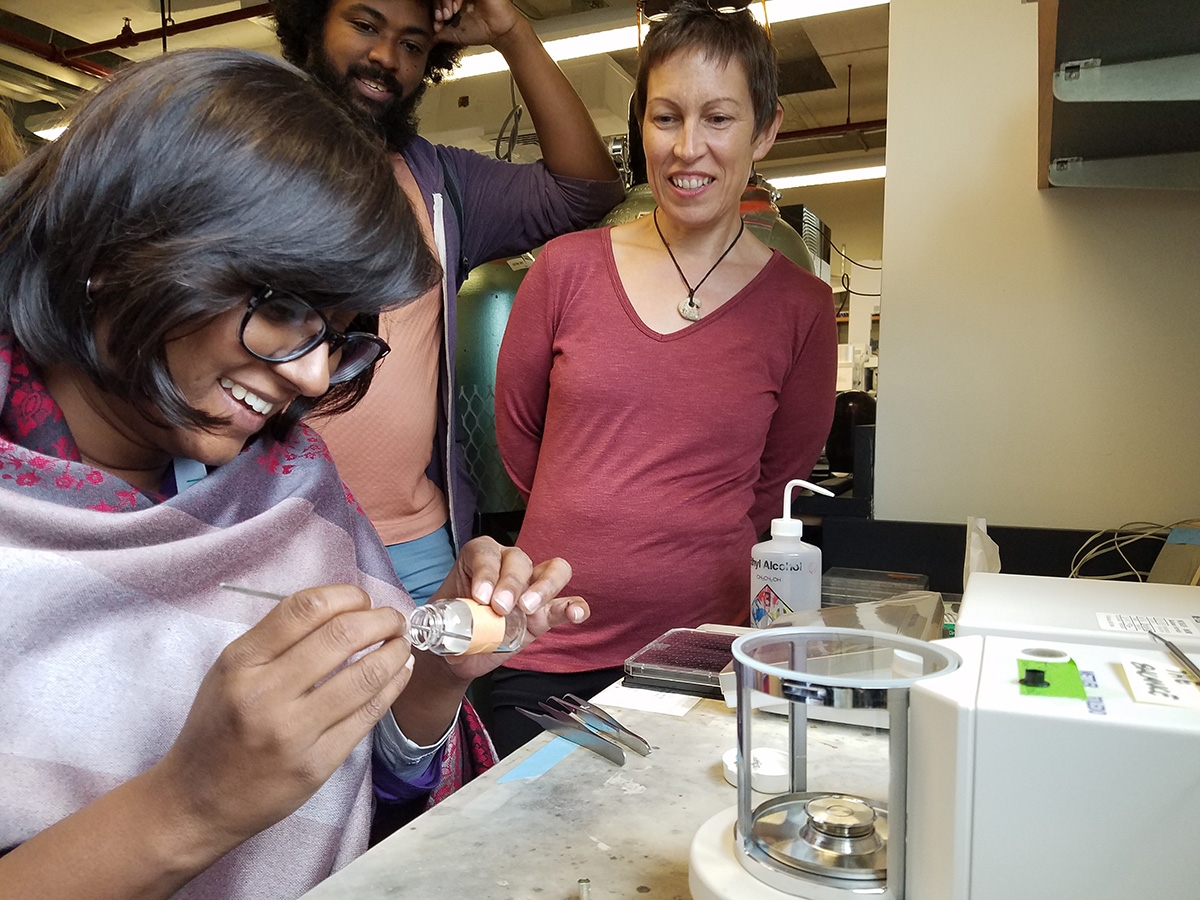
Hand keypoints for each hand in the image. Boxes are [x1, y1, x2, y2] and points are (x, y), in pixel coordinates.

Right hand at [155, 585, 411, 850]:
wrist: (196, 802)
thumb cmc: (217, 728)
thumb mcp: (229, 672)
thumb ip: (278, 640)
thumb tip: (343, 610)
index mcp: (240, 662)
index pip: (304, 609)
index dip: (346, 596)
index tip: (362, 600)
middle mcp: (265, 694)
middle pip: (342, 636)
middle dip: (381, 620)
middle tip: (394, 619)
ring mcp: (293, 733)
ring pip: (364, 676)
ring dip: (395, 651)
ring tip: (402, 643)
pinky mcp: (316, 765)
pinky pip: (367, 716)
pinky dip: (393, 687)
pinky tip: (400, 673)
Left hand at [429, 0, 522, 49]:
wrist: (500, 33)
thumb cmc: (481, 30)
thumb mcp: (453, 33)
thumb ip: (439, 33)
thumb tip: (425, 39)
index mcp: (455, 0)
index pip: (438, 0)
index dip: (435, 10)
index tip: (437, 24)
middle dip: (438, 6)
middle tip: (441, 19)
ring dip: (445, 2)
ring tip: (448, 16)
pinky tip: (457, 8)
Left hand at [431, 537, 588, 679]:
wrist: (459, 653)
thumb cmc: (452, 627)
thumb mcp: (443, 620)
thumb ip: (448, 622)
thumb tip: (450, 634)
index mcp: (479, 559)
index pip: (487, 552)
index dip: (486, 571)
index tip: (479, 597)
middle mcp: (508, 567)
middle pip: (520, 559)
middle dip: (511, 582)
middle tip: (500, 608)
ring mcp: (532, 588)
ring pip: (553, 570)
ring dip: (544, 587)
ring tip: (528, 609)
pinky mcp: (546, 612)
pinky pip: (569, 602)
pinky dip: (575, 607)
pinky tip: (574, 614)